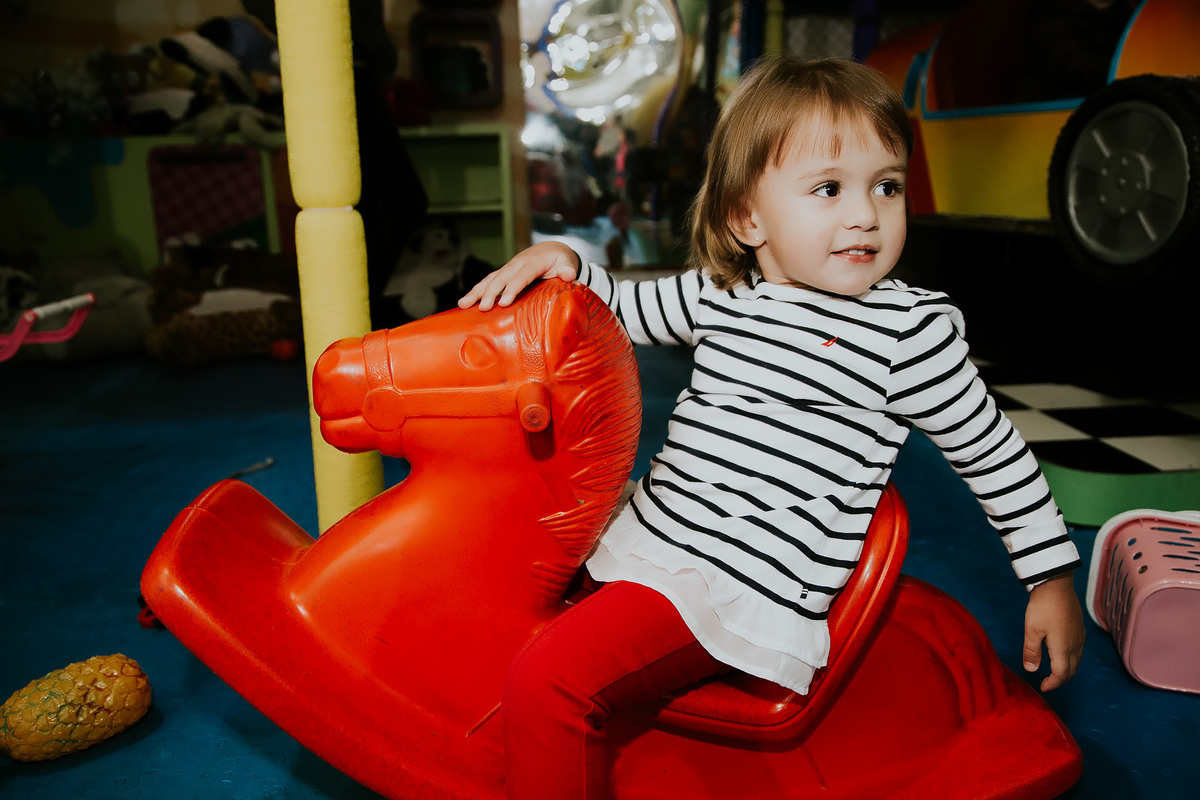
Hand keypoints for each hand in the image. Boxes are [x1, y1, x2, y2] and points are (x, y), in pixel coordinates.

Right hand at [458, 241, 580, 310]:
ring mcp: (508, 269)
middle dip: (490, 293)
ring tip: (462, 304)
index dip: (512, 289)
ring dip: (476, 292)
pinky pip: (488, 281)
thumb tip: (569, 275)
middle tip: (483, 308)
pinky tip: (465, 303)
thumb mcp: (567, 262)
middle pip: (500, 278)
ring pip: (489, 279)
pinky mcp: (503, 274)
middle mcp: (517, 264)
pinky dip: (476, 291)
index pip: (521, 276)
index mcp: (532, 262)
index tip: (503, 303)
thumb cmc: (560, 260)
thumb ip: (568, 269)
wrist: (551, 249)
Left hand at [1023, 572, 1084, 691]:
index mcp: (1063, 648)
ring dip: (1067, 670)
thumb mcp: (1032, 630)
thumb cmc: (1042, 607)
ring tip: (1055, 672)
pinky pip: (1078, 650)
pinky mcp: (1079, 628)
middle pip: (1071, 670)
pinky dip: (1071, 659)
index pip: (1061, 674)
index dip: (1052, 683)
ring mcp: (1079, 636)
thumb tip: (1031, 670)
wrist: (1056, 585)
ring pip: (1076, 661)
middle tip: (1048, 683)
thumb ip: (1031, 651)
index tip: (1042, 687)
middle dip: (1060, 680)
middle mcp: (1075, 645)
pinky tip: (1063, 654)